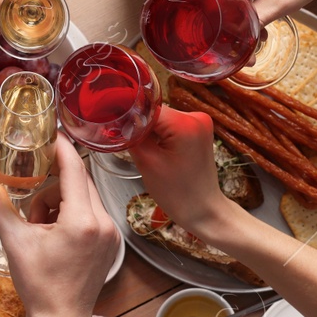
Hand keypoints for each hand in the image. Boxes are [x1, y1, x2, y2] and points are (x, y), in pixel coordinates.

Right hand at [0, 135, 119, 316]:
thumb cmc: (39, 285)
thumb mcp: (14, 241)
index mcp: (81, 221)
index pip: (75, 169)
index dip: (61, 149)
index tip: (50, 136)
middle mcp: (103, 224)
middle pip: (79, 182)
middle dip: (53, 185)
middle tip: (32, 199)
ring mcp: (110, 234)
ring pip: (85, 197)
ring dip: (60, 202)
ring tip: (40, 227)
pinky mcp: (111, 242)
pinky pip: (92, 213)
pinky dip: (72, 215)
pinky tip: (54, 235)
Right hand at [130, 108, 236, 238]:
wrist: (203, 209)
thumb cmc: (178, 193)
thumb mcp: (147, 162)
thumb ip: (132, 136)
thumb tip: (120, 119)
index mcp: (185, 123)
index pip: (147, 107)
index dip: (129, 117)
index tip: (114, 126)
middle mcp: (197, 117)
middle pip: (155, 112)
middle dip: (140, 125)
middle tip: (127, 143)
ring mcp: (200, 122)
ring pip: (162, 119)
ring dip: (150, 132)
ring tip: (146, 152)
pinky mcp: (198, 130)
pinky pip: (172, 125)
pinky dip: (161, 135)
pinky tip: (157, 151)